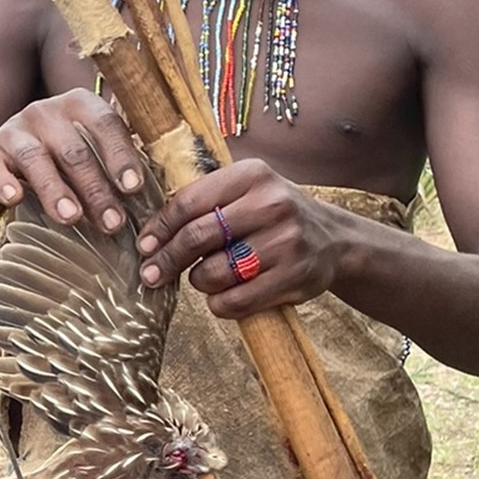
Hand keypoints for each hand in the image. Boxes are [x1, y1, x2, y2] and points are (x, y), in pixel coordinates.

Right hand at [0, 88, 146, 232]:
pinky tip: (14, 199)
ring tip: (71, 218)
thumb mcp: (84, 151)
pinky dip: (4, 183)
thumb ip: (113, 161)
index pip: (105, 122)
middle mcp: (44, 112)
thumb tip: (161, 197)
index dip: (121, 154)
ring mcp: (12, 131)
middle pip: (74, 149)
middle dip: (96, 188)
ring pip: (36, 159)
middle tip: (112, 223)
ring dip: (56, 190)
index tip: (134, 187)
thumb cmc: (54, 161)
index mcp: (77, 105)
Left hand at [136, 159, 348, 318]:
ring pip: (213, 273)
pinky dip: (218, 303)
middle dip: (167, 259)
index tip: (144, 246)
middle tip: (152, 274)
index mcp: (252, 175)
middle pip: (197, 237)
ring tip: (205, 277)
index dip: (159, 228)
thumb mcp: (245, 191)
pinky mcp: (294, 277)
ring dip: (198, 281)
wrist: (334, 239)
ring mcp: (286, 242)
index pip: (189, 202)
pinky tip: (222, 296)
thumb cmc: (272, 214)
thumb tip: (148, 234)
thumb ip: (203, 200)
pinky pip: (235, 301)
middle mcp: (272, 204)